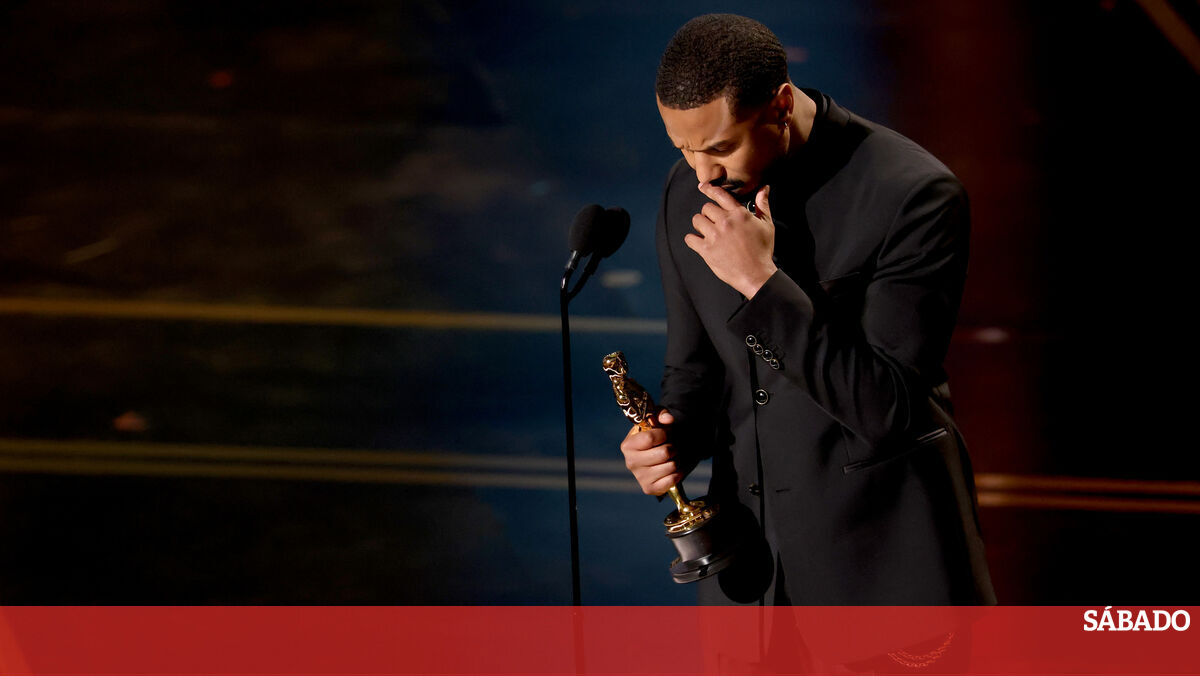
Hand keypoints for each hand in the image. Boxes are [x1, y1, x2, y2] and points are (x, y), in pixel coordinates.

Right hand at [619, 409, 680, 495]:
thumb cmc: (657, 436)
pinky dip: (677, 474)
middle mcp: (630, 462)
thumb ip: (662, 414)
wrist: (659, 454)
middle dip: (672, 448)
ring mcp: (639, 477)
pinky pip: (672, 480)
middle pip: (663, 453)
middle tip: (670, 447)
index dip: (663, 434)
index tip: (665, 434)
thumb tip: (668, 419)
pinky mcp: (649, 488)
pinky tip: (672, 469)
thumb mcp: (657, 419)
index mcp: (628, 445)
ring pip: (670, 466)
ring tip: (670, 458)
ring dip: (676, 460)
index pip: (650, 438)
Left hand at [685, 183, 777, 298]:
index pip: (719, 194)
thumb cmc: (763, 250)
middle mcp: (725, 222)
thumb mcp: (767, 225)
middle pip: (706, 208)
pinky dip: (693, 240)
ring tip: (708, 233)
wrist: (756, 274)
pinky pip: (690, 238)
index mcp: (739, 214)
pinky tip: (699, 242)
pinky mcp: (707, 250)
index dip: (709, 189)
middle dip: (709, 214)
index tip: (702, 187)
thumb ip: (762, 205)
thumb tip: (763, 188)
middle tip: (714, 223)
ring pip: (697, 220)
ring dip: (701, 225)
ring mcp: (715, 236)